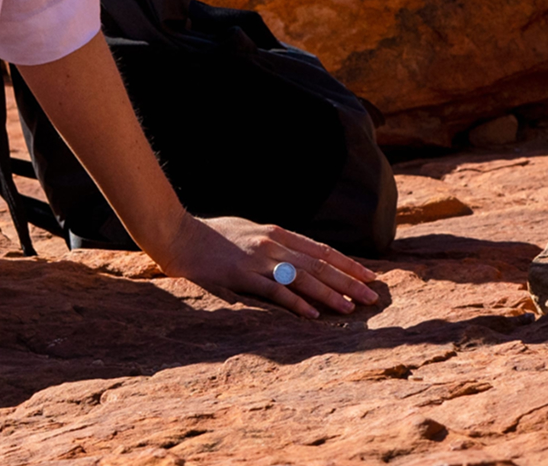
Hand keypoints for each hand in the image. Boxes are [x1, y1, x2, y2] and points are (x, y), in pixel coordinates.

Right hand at [159, 215, 384, 317]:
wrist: (175, 234)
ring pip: (303, 278)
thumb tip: (292, 257)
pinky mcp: (242, 276)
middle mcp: (272, 244)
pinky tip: (314, 315)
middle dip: (349, 281)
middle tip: (372, 297)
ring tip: (352, 308)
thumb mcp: (247, 231)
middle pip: (319, 264)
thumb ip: (270, 244)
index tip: (369, 276)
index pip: (320, 250)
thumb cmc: (208, 236)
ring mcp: (257, 260)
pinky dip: (297, 303)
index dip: (348, 264)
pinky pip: (275, 291)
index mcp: (275, 233)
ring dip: (331, 294)